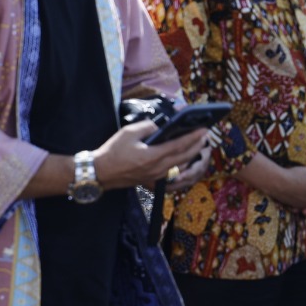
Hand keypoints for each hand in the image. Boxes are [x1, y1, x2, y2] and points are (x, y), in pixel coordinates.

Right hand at [94, 120, 209, 190]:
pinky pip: (172, 171)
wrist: (100, 173)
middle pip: (184, 157)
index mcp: (153, 156)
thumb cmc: (113, 152)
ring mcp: (156, 176)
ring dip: (191, 154)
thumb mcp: (129, 133)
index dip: (193, 137)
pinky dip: (181, 162)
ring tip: (198, 144)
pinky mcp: (152, 179)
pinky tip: (183, 156)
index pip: (179, 145)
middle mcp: (158, 168)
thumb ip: (148, 127)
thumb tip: (161, 126)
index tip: (204, 129)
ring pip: (180, 165)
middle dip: (197, 145)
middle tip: (205, 135)